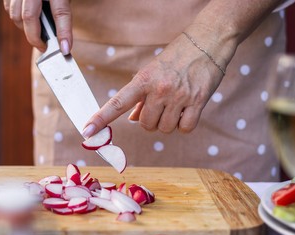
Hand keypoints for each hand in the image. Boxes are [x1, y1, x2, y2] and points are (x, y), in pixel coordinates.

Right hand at [3, 0, 71, 53]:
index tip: (65, 49)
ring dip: (25, 29)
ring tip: (36, 34)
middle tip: (44, 47)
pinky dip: (17, 19)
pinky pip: (9, 9)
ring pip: (16, 15)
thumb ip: (60, 10)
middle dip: (35, 38)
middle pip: (29, 17)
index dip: (63, 33)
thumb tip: (62, 38)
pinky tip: (25, 20)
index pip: (60, 12)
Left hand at [82, 31, 227, 137]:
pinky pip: (184, 129)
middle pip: (145, 125)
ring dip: (168, 123)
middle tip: (160, 107)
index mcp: (143, 80)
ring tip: (175, 105)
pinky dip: (184, 125)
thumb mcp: (151, 73)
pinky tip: (186, 110)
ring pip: (164, 129)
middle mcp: (158, 89)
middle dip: (151, 121)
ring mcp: (178, 96)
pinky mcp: (197, 101)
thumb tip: (132, 119)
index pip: (117, 103)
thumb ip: (140, 98)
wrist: (206, 43)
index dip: (100, 118)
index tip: (87, 131)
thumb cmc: (175, 59)